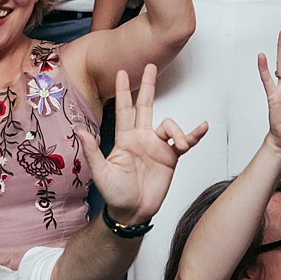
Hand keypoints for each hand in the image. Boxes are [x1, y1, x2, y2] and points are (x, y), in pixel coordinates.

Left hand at [74, 64, 205, 227]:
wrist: (133, 212)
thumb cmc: (114, 194)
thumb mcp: (100, 172)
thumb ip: (92, 150)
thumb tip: (78, 129)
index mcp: (125, 139)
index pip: (124, 109)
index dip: (123, 91)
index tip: (122, 72)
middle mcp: (142, 138)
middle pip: (146, 106)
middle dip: (148, 86)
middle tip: (150, 67)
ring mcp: (157, 147)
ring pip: (169, 126)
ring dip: (176, 131)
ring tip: (180, 145)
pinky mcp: (171, 158)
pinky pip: (185, 142)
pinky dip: (194, 135)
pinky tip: (203, 128)